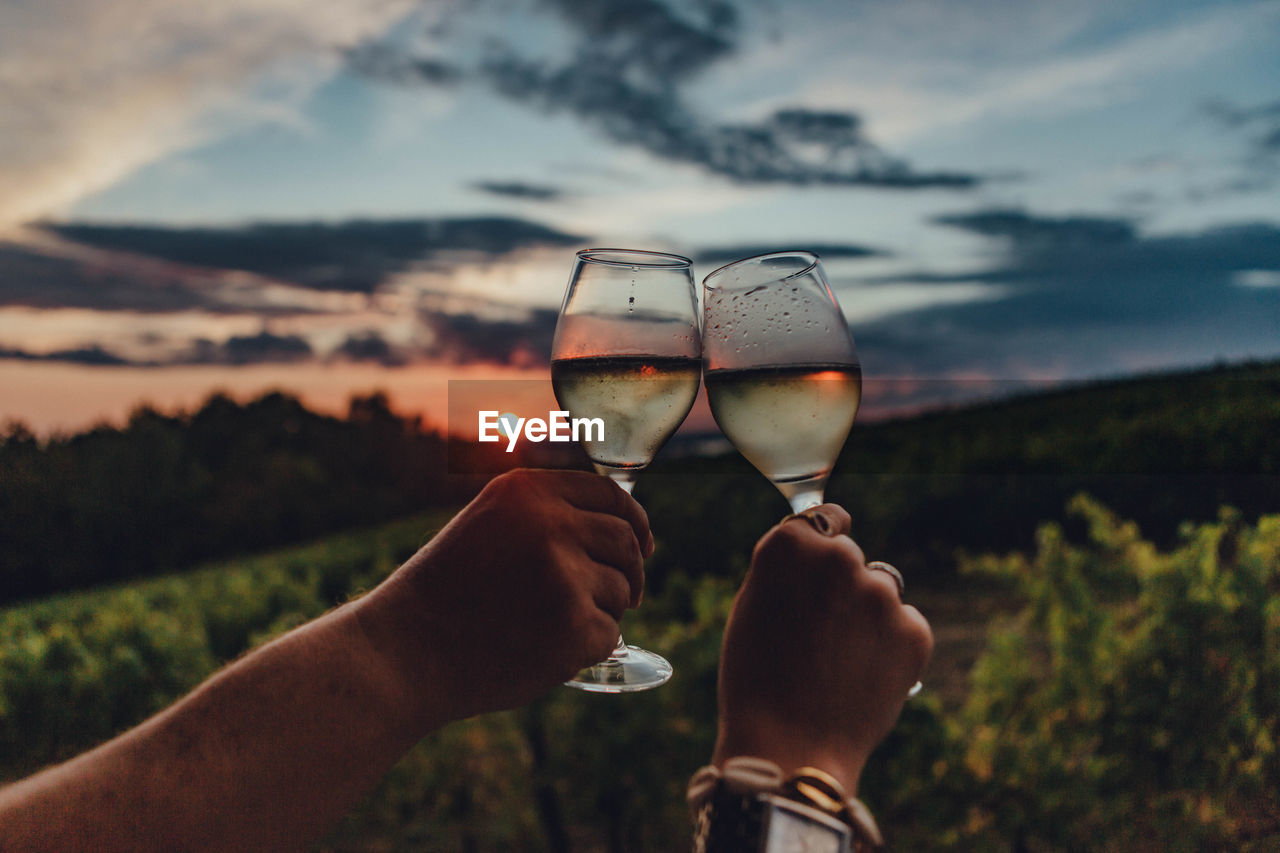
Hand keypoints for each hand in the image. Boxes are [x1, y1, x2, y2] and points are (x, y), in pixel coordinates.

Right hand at [357, 468, 652, 726]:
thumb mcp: (489, 526)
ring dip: (600, 612)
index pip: (609, 495)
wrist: (404, 653)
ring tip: (546, 627)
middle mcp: (550, 523)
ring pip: (620, 591)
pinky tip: (541, 652)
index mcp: (528, 491)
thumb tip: (624, 525)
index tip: (644, 544)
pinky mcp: (575, 625)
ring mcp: (565, 574)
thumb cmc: (447, 594)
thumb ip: (546, 516)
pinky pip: (608, 635)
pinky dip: (586, 649)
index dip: (634, 521)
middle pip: (625, 541)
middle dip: (632, 571)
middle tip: (629, 597)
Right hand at [712, 505, 932, 793]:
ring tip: (839, 661)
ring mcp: (882, 594)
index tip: (819, 565)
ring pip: (881, 591)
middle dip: (841, 585)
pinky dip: (890, 646)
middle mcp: (840, 559)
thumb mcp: (752, 607)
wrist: (789, 746)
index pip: (823, 519)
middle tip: (819, 632)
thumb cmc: (756, 679)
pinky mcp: (915, 631)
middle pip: (851, 557)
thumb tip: (821, 551)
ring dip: (867, 614)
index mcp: (790, 545)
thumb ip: (788, 570)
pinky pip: (905, 625)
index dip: (820, 544)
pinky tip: (862, 676)